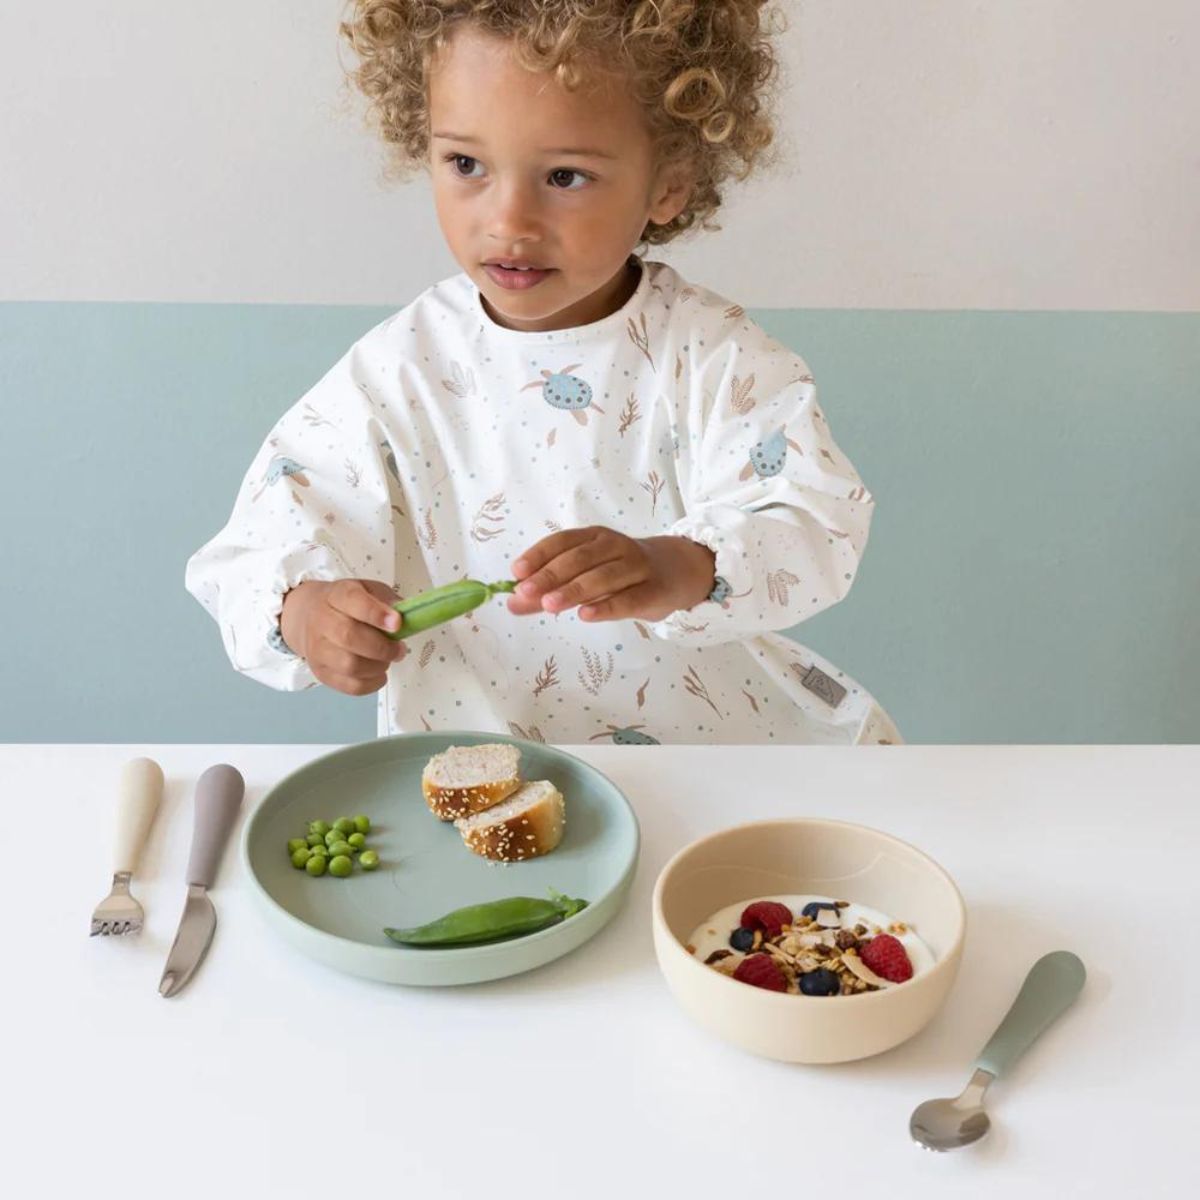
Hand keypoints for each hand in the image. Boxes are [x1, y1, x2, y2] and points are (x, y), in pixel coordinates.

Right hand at [280, 579, 406, 695]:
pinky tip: (378, 673)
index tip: (397, 623)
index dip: (376, 614)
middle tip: (399, 649)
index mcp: (337, 595)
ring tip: (387, 659)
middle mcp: (321, 621)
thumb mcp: (368, 590)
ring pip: (350, 665)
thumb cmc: (347, 604)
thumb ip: (388, 600)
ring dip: (378, 666)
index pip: (353, 601)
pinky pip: (350, 686)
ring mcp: (318, 649)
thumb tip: (407, 617)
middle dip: (382, 647)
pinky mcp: (321, 672)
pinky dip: (372, 683)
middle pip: (349, 637)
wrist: (310, 616)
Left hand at [507, 527, 715, 622]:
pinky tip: (586, 616)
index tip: (516, 572)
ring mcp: (637, 567)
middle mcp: (616, 547)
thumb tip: (512, 603)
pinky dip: (606, 607)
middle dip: (550, 575)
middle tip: (526, 592)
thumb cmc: (622, 574)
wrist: (677, 572)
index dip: (539, 555)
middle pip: (580, 559)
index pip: (563, 541)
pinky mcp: (654, 591)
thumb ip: (549, 590)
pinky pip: (628, 599)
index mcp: (595, 537)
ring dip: (573, 590)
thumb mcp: (586, 576)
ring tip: (548, 605)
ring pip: (602, 577)